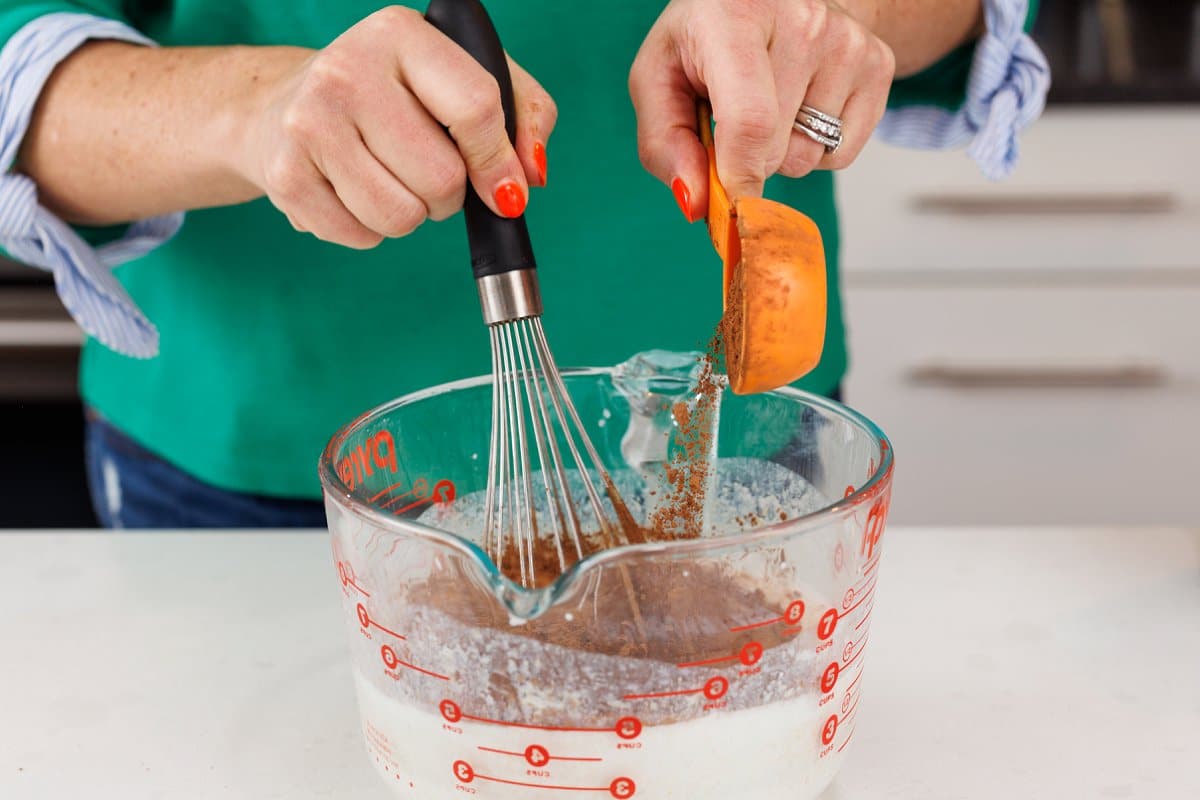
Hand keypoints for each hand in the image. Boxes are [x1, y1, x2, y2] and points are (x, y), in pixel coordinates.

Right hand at [234, 6, 555, 247]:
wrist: (280, 106)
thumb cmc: (392, 97)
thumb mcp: (460, 78)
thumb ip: (520, 115)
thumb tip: (529, 178)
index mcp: (400, 34)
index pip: (475, 107)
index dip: (499, 162)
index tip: (506, 189)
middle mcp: (347, 69)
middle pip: (442, 178)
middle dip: (449, 193)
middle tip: (425, 169)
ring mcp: (309, 122)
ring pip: (403, 217)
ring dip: (410, 214)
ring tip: (386, 178)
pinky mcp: (285, 176)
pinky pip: (363, 237)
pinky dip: (369, 229)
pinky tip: (350, 191)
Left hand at [629, 0, 894, 216]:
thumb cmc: (706, 41)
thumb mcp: (658, 78)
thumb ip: (664, 144)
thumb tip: (698, 202)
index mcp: (735, 16)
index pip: (749, 121)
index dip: (739, 177)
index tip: (729, 205)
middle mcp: (802, 20)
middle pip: (778, 149)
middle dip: (747, 159)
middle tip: (732, 119)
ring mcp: (847, 42)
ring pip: (809, 156)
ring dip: (782, 152)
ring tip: (769, 103)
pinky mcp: (877, 63)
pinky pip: (841, 154)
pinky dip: (815, 149)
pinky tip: (800, 106)